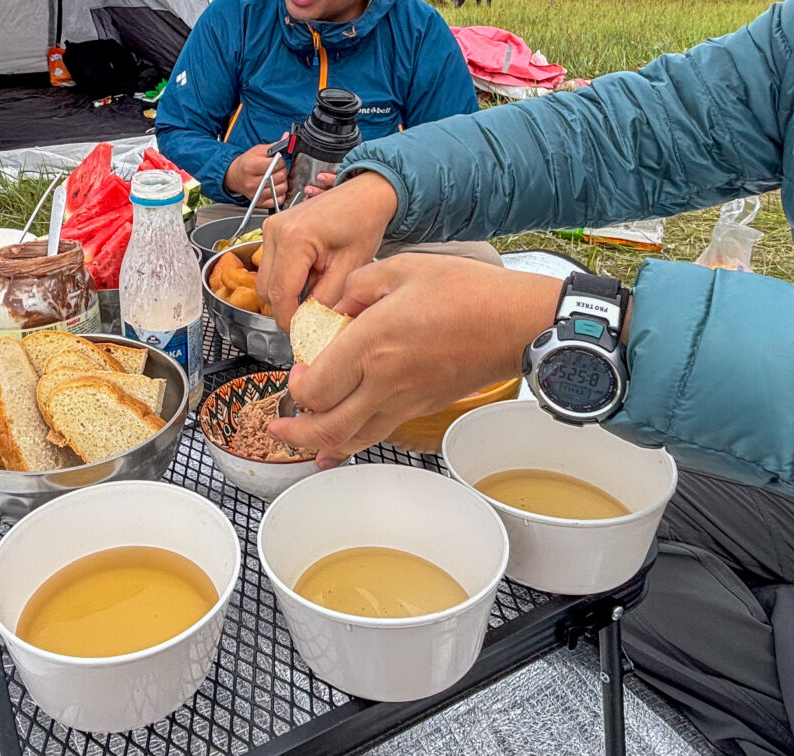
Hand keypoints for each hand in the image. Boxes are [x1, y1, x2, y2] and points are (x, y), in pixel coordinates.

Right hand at [224, 140, 286, 207]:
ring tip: (277, 178)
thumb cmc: (245, 163)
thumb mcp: (257, 151)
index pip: (275, 163)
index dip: (280, 160)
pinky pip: (278, 200)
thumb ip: (273, 146)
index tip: (278, 160)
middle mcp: (252, 182)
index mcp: (251, 166)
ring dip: (283, 182)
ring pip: (281, 189)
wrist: (234, 176)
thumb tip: (286, 138)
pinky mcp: (259, 202)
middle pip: (280, 176)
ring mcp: (256, 194)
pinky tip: (275, 187)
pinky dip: (280, 194)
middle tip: (277, 169)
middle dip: (282, 170)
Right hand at [257, 171, 396, 328]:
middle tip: (312, 312)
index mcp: (294, 239)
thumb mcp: (350, 268)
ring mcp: (270, 229)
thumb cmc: (362, 222)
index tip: (301, 330)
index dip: (289, 318)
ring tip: (315, 286)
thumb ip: (326, 299)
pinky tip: (310, 273)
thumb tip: (310, 322)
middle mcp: (275, 231)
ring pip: (265, 280)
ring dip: (286, 292)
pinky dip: (286, 277)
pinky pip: (270, 266)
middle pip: (267, 290)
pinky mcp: (272, 230)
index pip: (281, 293)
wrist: (363, 195)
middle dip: (287, 306)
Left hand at [268, 254, 565, 467]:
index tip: (297, 368)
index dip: (296, 384)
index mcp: (372, 343)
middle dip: (294, 432)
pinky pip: (375, 434)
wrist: (516, 324)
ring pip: (350, 440)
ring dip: (317, 444)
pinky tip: (336, 449)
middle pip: (325, 426)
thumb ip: (357, 286)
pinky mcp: (419, 408)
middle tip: (277, 425)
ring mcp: (403, 401)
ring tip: (297, 440)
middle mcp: (383, 381)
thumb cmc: (468, 293)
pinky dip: (350, 445)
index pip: (315, 386)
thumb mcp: (402, 269)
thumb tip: (335, 307)